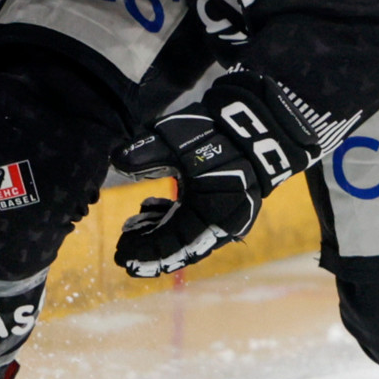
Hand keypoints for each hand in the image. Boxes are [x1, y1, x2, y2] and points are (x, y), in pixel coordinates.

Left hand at [110, 78, 313, 276]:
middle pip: (181, 248)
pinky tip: (150, 210)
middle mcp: (224, 222)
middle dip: (150, 253)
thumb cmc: (218, 131)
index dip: (147, 253)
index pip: (174, 244)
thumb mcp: (177, 138)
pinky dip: (173, 221)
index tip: (121, 255)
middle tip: (122, 254)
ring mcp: (228, 216)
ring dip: (160, 236)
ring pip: (188, 237)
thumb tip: (118, 162)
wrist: (260, 122)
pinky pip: (196, 224)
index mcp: (212, 211)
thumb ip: (147, 153)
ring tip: (132, 229)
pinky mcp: (226, 206)